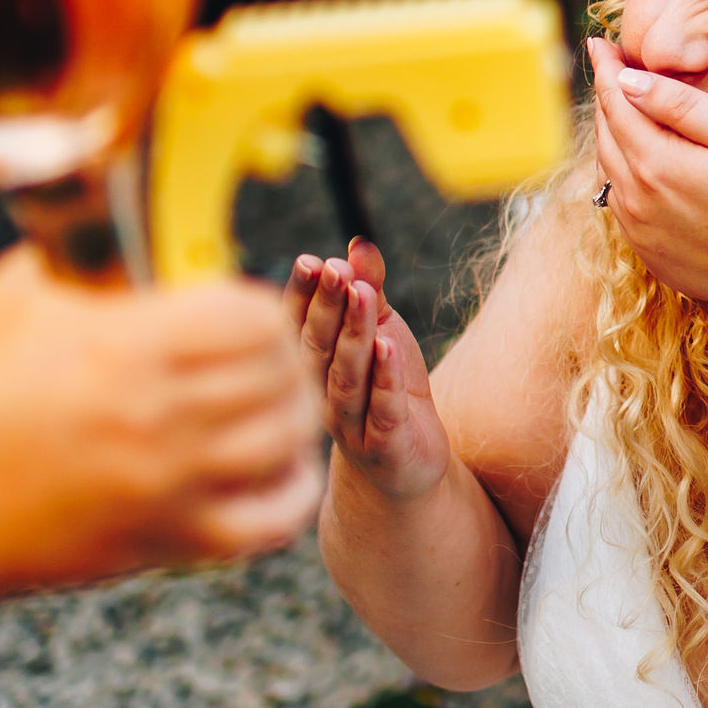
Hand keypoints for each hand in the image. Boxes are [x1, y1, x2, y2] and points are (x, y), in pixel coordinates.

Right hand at [0, 247, 323, 596]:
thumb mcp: (15, 296)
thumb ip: (88, 251)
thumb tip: (137, 205)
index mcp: (124, 347)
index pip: (251, 317)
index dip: (259, 306)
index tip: (240, 308)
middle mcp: (157, 418)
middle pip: (280, 376)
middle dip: (284, 356)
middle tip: (270, 353)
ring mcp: (168, 488)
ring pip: (286, 442)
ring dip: (294, 416)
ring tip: (278, 402)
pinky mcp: (167, 543)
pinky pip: (270, 522)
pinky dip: (289, 490)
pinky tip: (277, 466)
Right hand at [288, 240, 450, 501]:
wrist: (408, 463)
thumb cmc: (387, 390)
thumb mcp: (383, 331)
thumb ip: (371, 290)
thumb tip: (360, 244)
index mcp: (313, 366)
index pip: (298, 326)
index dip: (302, 295)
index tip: (309, 261)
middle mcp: (321, 395)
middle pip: (318, 347)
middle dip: (326, 306)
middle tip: (335, 269)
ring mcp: (350, 424)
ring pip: (345, 377)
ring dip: (353, 336)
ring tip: (363, 297)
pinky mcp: (384, 446)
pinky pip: (383, 409)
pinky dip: (384, 377)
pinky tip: (389, 346)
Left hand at [590, 43, 707, 316]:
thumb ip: (685, 107)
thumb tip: (629, 81)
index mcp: (659, 165)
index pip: (616, 103)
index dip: (607, 70)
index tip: (599, 43)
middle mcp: (637, 203)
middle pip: (606, 136)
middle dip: (607, 98)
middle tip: (611, 68)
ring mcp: (642, 235)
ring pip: (609, 171)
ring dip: (612, 136)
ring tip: (623, 108)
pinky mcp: (653, 257)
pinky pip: (621, 206)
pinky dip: (622, 174)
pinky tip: (641, 162)